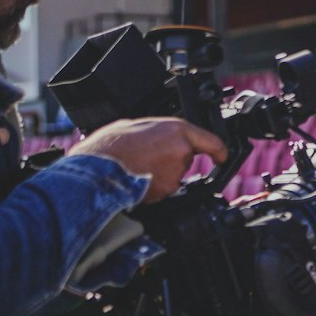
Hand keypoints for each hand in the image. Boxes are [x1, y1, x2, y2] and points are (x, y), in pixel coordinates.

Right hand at [70, 117, 227, 203]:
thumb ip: (157, 130)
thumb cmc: (108, 147)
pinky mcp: (167, 191)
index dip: (218, 150)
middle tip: (145, 155)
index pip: (210, 141)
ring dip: (160, 171)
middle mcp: (181, 151)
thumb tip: (160, 136)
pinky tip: (137, 178)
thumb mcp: (134, 125)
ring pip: (174, 173)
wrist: (95, 172)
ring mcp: (176, 173)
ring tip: (137, 165)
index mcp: (176, 130)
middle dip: (170, 157)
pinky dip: (154, 185)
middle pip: (185, 156)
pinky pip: (165, 187)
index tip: (221, 157)